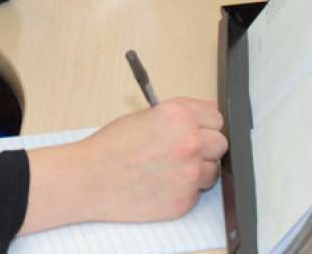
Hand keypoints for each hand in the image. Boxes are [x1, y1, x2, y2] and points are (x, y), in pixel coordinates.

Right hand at [80, 98, 227, 222]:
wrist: (91, 178)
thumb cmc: (112, 146)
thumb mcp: (147, 116)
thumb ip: (182, 112)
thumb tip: (210, 111)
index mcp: (180, 117)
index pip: (216, 117)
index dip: (203, 123)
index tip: (196, 128)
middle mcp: (190, 143)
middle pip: (220, 143)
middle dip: (205, 146)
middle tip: (182, 150)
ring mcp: (190, 174)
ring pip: (213, 170)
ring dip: (198, 169)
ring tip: (168, 168)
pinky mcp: (185, 200)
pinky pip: (197, 192)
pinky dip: (184, 189)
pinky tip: (162, 183)